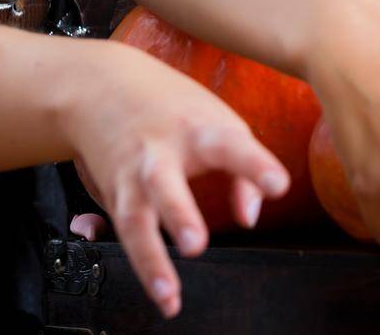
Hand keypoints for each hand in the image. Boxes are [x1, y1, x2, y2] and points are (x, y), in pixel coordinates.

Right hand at [59, 44, 291, 319]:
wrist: (101, 86)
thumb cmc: (175, 109)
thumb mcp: (219, 124)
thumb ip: (245, 170)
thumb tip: (251, 219)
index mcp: (199, 129)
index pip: (232, 145)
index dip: (256, 166)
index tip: (278, 185)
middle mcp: (160, 152)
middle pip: (164, 183)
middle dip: (179, 214)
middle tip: (195, 245)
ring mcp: (131, 175)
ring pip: (134, 219)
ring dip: (151, 260)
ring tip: (169, 294)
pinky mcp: (112, 194)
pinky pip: (124, 233)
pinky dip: (143, 265)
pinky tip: (163, 293)